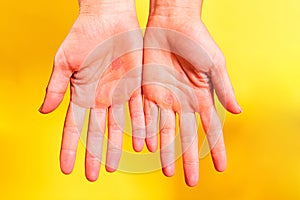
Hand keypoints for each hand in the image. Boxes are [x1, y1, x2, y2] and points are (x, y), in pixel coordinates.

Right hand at [39, 1, 144, 180]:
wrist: (109, 19)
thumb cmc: (83, 36)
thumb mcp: (64, 62)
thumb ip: (56, 87)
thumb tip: (42, 112)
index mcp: (81, 94)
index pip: (74, 127)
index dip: (70, 148)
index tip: (67, 168)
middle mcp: (100, 98)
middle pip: (96, 132)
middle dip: (95, 154)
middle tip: (94, 176)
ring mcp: (118, 94)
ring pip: (119, 126)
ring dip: (118, 146)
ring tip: (115, 165)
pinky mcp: (136, 86)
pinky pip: (139, 110)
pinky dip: (141, 127)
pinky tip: (143, 143)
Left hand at [143, 7, 240, 185]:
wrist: (171, 23)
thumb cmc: (197, 41)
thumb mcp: (215, 64)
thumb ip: (224, 88)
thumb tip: (239, 112)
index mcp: (200, 98)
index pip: (210, 129)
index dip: (215, 149)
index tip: (220, 167)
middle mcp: (182, 102)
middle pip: (186, 136)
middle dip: (188, 158)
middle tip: (190, 181)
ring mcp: (164, 98)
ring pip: (164, 131)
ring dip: (166, 151)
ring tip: (166, 170)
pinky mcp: (147, 91)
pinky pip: (146, 115)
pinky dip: (146, 131)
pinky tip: (146, 147)